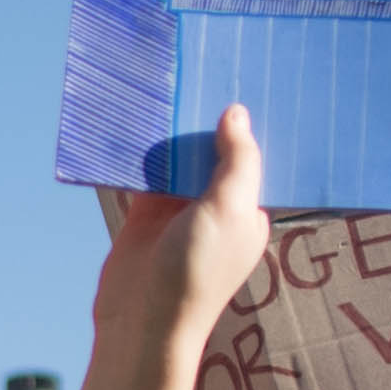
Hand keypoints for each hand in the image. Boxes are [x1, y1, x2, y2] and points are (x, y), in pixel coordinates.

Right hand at [89, 105, 267, 381]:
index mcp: (247, 210)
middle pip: (213, 154)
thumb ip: (237, 161)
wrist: (141, 321)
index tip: (247, 83)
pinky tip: (138, 121)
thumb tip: (236, 113)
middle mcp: (216, 207)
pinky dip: (141, 151)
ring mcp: (179, 210)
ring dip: (172, 133)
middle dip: (207, 122)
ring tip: (170, 84)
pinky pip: (146, 173)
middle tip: (204, 69)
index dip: (249, 126)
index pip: (252, 158)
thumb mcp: (228, 210)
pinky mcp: (145, 214)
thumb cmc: (195, 271)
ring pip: (178, 160)